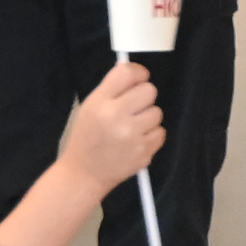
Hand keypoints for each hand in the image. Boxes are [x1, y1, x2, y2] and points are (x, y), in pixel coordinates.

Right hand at [56, 61, 166, 193]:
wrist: (84, 173)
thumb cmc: (87, 138)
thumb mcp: (90, 108)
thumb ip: (112, 90)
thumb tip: (139, 74)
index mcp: (100, 103)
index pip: (127, 73)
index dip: (138, 72)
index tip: (139, 78)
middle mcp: (117, 116)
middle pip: (149, 90)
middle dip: (144, 97)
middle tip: (134, 107)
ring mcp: (132, 135)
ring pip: (157, 112)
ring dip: (148, 117)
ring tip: (132, 127)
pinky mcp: (144, 152)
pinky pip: (161, 132)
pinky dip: (152, 135)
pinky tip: (136, 141)